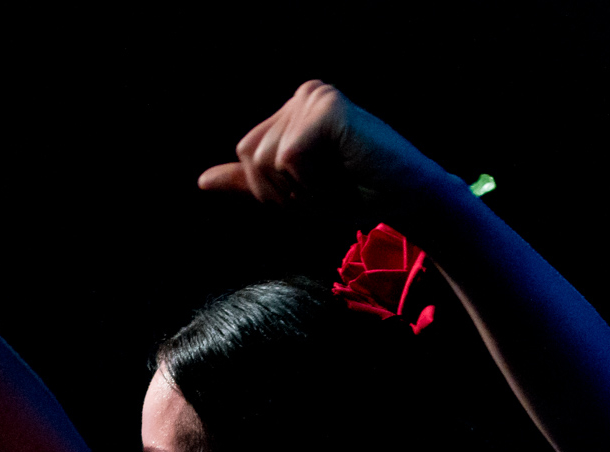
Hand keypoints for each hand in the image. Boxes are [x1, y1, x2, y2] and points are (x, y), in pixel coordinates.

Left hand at [198, 81, 447, 209]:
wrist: (408, 197)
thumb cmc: (357, 194)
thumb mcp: (294, 192)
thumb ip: (251, 184)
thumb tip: (201, 181)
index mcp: (290, 112)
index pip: (247, 157)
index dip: (275, 190)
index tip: (318, 191)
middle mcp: (302, 96)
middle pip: (251, 158)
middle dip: (286, 191)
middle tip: (330, 189)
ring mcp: (314, 97)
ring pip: (268, 160)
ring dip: (305, 190)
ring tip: (340, 183)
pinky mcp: (326, 107)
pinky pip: (290, 157)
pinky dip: (316, 183)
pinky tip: (347, 176)